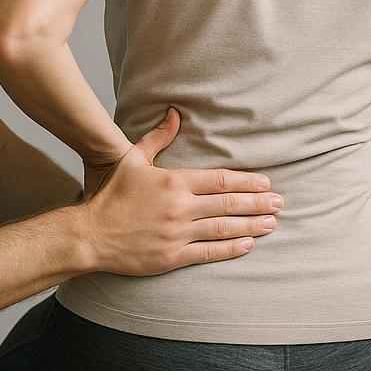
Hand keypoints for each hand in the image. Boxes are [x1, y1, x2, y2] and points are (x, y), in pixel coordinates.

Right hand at [80, 108, 280, 275]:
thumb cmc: (111, 196)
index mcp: (174, 182)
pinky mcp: (172, 256)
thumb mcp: (132, 159)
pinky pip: (209, 253)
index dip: (247, 182)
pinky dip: (232, 248)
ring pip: (224, 228)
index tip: (266, 183)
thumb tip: (174, 113)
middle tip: (280, 203)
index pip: (221, 180)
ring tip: (272, 223)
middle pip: (229, 204)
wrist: (90, 234)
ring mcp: (177, 234)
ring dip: (252, 225)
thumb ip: (158, 137)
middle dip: (258, 203)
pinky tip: (248, 244)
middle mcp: (180, 208)